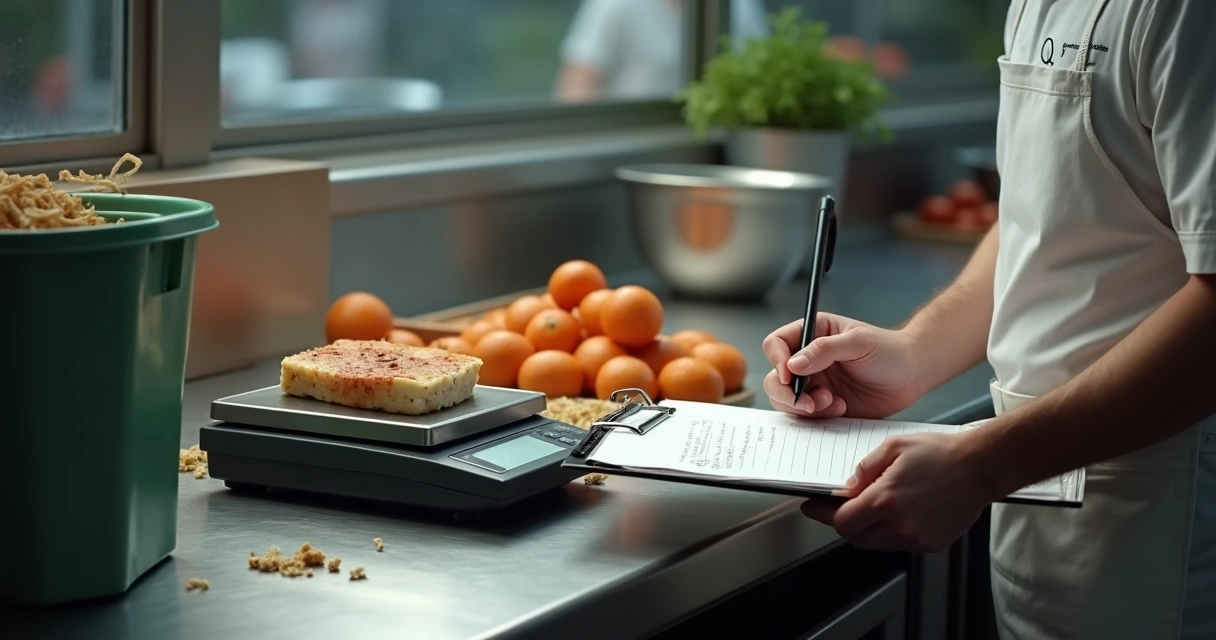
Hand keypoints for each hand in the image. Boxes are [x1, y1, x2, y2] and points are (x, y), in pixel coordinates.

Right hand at [761, 313, 922, 418]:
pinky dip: (818, 417)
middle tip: (808, 403)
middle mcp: (808, 359)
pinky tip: (841, 408)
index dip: (777, 360)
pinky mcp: (823, 405)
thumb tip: (793, 364)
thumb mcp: (858, 343)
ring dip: (805, 407)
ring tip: (831, 403)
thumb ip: (824, 350)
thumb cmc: (889, 350)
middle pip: (775, 376)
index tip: (789, 376)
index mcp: (812, 334)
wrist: (912, 375)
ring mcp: (814, 383)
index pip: (777, 344)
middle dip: (787, 393)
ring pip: (786, 399)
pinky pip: (806, 416)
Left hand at [800, 431, 996, 552]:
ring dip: (868, 528)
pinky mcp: (931, 544)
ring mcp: (917, 539)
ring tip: (876, 505)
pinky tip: (899, 512)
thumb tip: (845, 487)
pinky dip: (891, 532)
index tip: (813, 507)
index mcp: (886, 500)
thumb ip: (863, 469)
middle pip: (855, 537)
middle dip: (845, 521)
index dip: (823, 514)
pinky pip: (899, 544)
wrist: (980, 466)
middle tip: (843, 505)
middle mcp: (900, 525)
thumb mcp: (893, 447)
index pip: (841, 521)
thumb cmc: (941, 453)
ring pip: (876, 543)